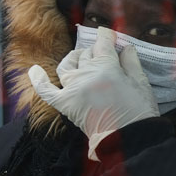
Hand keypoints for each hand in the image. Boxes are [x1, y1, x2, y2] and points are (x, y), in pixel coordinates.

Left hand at [28, 27, 159, 160]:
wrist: (128, 139)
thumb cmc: (139, 111)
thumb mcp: (141, 82)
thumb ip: (131, 61)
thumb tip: (125, 47)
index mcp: (107, 67)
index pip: (102, 42)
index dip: (107, 36)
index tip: (111, 35)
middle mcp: (86, 75)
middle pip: (86, 54)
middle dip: (96, 51)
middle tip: (106, 56)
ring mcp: (73, 90)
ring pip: (67, 65)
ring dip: (75, 59)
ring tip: (82, 59)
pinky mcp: (66, 105)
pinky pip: (47, 90)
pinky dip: (39, 80)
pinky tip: (34, 70)